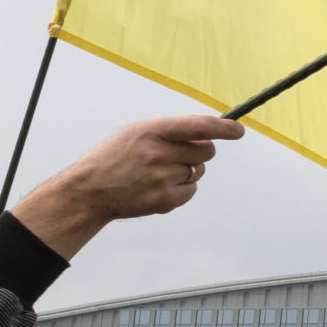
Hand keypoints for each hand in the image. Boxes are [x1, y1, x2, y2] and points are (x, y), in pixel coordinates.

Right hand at [10, 116, 243, 257]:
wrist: (89, 190)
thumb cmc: (115, 157)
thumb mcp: (135, 133)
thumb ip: (170, 131)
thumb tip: (208, 136)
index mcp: (151, 131)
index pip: (199, 126)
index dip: (224, 128)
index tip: (238, 130)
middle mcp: (159, 153)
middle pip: (206, 151)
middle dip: (201, 151)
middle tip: (180, 154)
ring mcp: (163, 178)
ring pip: (199, 171)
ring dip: (188, 170)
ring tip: (159, 172)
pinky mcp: (165, 200)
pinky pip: (192, 191)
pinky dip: (183, 188)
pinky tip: (159, 186)